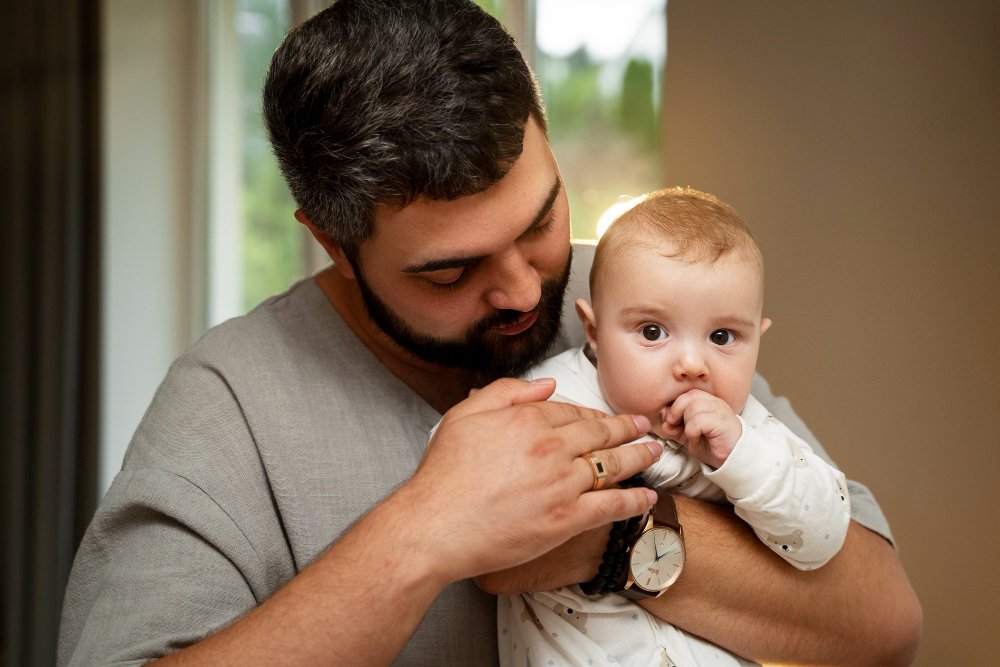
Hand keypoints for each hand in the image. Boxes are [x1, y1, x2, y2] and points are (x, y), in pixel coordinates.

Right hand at [401, 377, 662, 584]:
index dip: (591, 413)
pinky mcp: (567, 520)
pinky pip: (611, 506)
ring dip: (639, 457)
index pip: (571, 411)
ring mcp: (563, 484)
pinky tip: (647, 497)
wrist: (435, 526)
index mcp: (529, 419)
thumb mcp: (465, 415)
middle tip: (642, 426)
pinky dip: (634, 500)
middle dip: (626, 428)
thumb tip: (547, 384)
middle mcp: (552, 448)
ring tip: (654, 452)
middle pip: (600, 433)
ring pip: (613, 465)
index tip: (603, 416)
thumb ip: (507, 392)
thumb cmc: (443, 475)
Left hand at [660, 389, 740, 467]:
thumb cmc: (712, 446)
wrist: (732, 460)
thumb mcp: (688, 435)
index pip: (687, 394)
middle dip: (677, 412)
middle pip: (689, 397)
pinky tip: (698, 439)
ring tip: (693, 436)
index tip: (671, 423)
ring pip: (693, 408)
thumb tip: (663, 415)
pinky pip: (698, 421)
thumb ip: (675, 426)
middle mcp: (715, 403)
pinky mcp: (723, 422)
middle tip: (677, 428)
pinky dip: (692, 432)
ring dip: (687, 424)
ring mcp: (720, 411)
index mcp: (708, 402)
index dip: (675, 407)